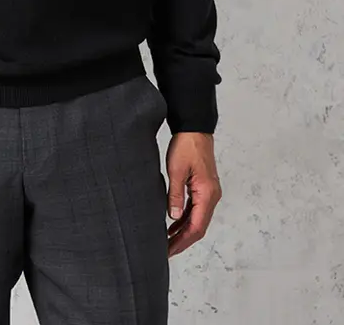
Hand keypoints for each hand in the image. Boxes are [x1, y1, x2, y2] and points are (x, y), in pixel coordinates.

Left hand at [165, 132, 221, 257]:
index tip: (169, 250)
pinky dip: (185, 218)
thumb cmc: (186, 146)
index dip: (182, 241)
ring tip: (168, 241)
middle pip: (198, 227)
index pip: (196, 227)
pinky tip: (173, 224)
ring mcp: (209, 192)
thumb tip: (172, 218)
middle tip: (167, 251)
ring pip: (197, 219)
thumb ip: (175, 195)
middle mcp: (212, 196)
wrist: (195, 128)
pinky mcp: (203, 188)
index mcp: (207, 194)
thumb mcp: (176, 171)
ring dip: (184, 231)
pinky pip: (195, 209)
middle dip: (183, 240)